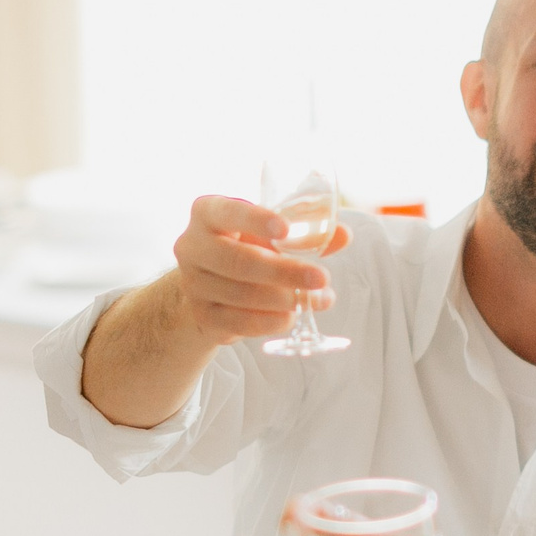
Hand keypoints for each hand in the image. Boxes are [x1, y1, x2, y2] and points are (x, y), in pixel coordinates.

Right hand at [172, 194, 349, 345]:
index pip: (227, 212)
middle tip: (321, 278)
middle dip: (284, 272)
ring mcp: (193, 284)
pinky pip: (239, 323)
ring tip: (317, 300)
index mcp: (208, 213)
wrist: (209, 286)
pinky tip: (293, 317)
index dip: (255, 220)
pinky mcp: (202, 316)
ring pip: (242, 295)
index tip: (285, 229)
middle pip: (238, 260)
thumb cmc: (246, 246)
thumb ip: (305, 231)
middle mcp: (192, 246)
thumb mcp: (269, 232)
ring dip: (285, 300)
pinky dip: (270, 322)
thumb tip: (344, 235)